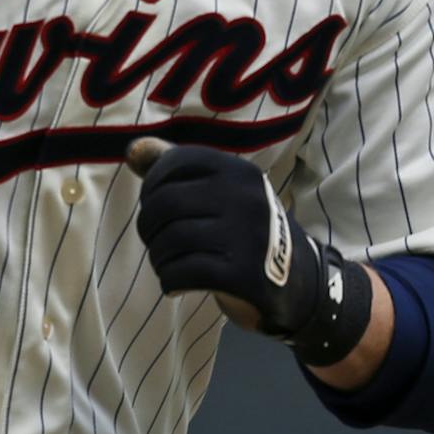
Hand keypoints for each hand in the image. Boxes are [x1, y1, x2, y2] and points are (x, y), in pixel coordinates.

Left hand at [125, 138, 317, 333]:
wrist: (300, 282)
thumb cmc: (244, 230)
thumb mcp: (220, 191)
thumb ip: (175, 167)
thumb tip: (133, 150)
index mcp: (238, 171)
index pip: (174, 163)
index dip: (152, 186)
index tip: (157, 205)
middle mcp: (245, 198)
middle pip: (164, 204)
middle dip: (149, 226)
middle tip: (157, 240)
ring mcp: (247, 237)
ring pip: (169, 241)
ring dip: (158, 257)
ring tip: (169, 263)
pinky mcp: (243, 276)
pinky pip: (181, 273)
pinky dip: (170, 281)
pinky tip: (177, 283)